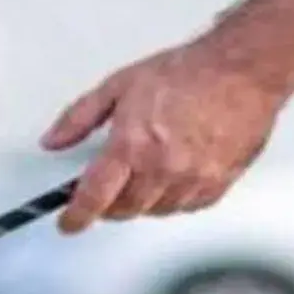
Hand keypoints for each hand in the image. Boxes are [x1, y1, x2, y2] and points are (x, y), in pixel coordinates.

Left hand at [42, 43, 290, 231]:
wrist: (240, 70)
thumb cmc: (186, 72)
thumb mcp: (119, 85)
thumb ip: (80, 117)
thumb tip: (53, 140)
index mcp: (132, 144)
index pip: (94, 196)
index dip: (76, 216)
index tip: (69, 223)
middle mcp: (162, 167)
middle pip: (124, 209)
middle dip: (109, 205)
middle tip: (107, 188)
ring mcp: (192, 179)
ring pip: (155, 211)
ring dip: (142, 200)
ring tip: (145, 171)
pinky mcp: (217, 184)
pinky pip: (186, 207)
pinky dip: (173, 198)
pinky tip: (172, 175)